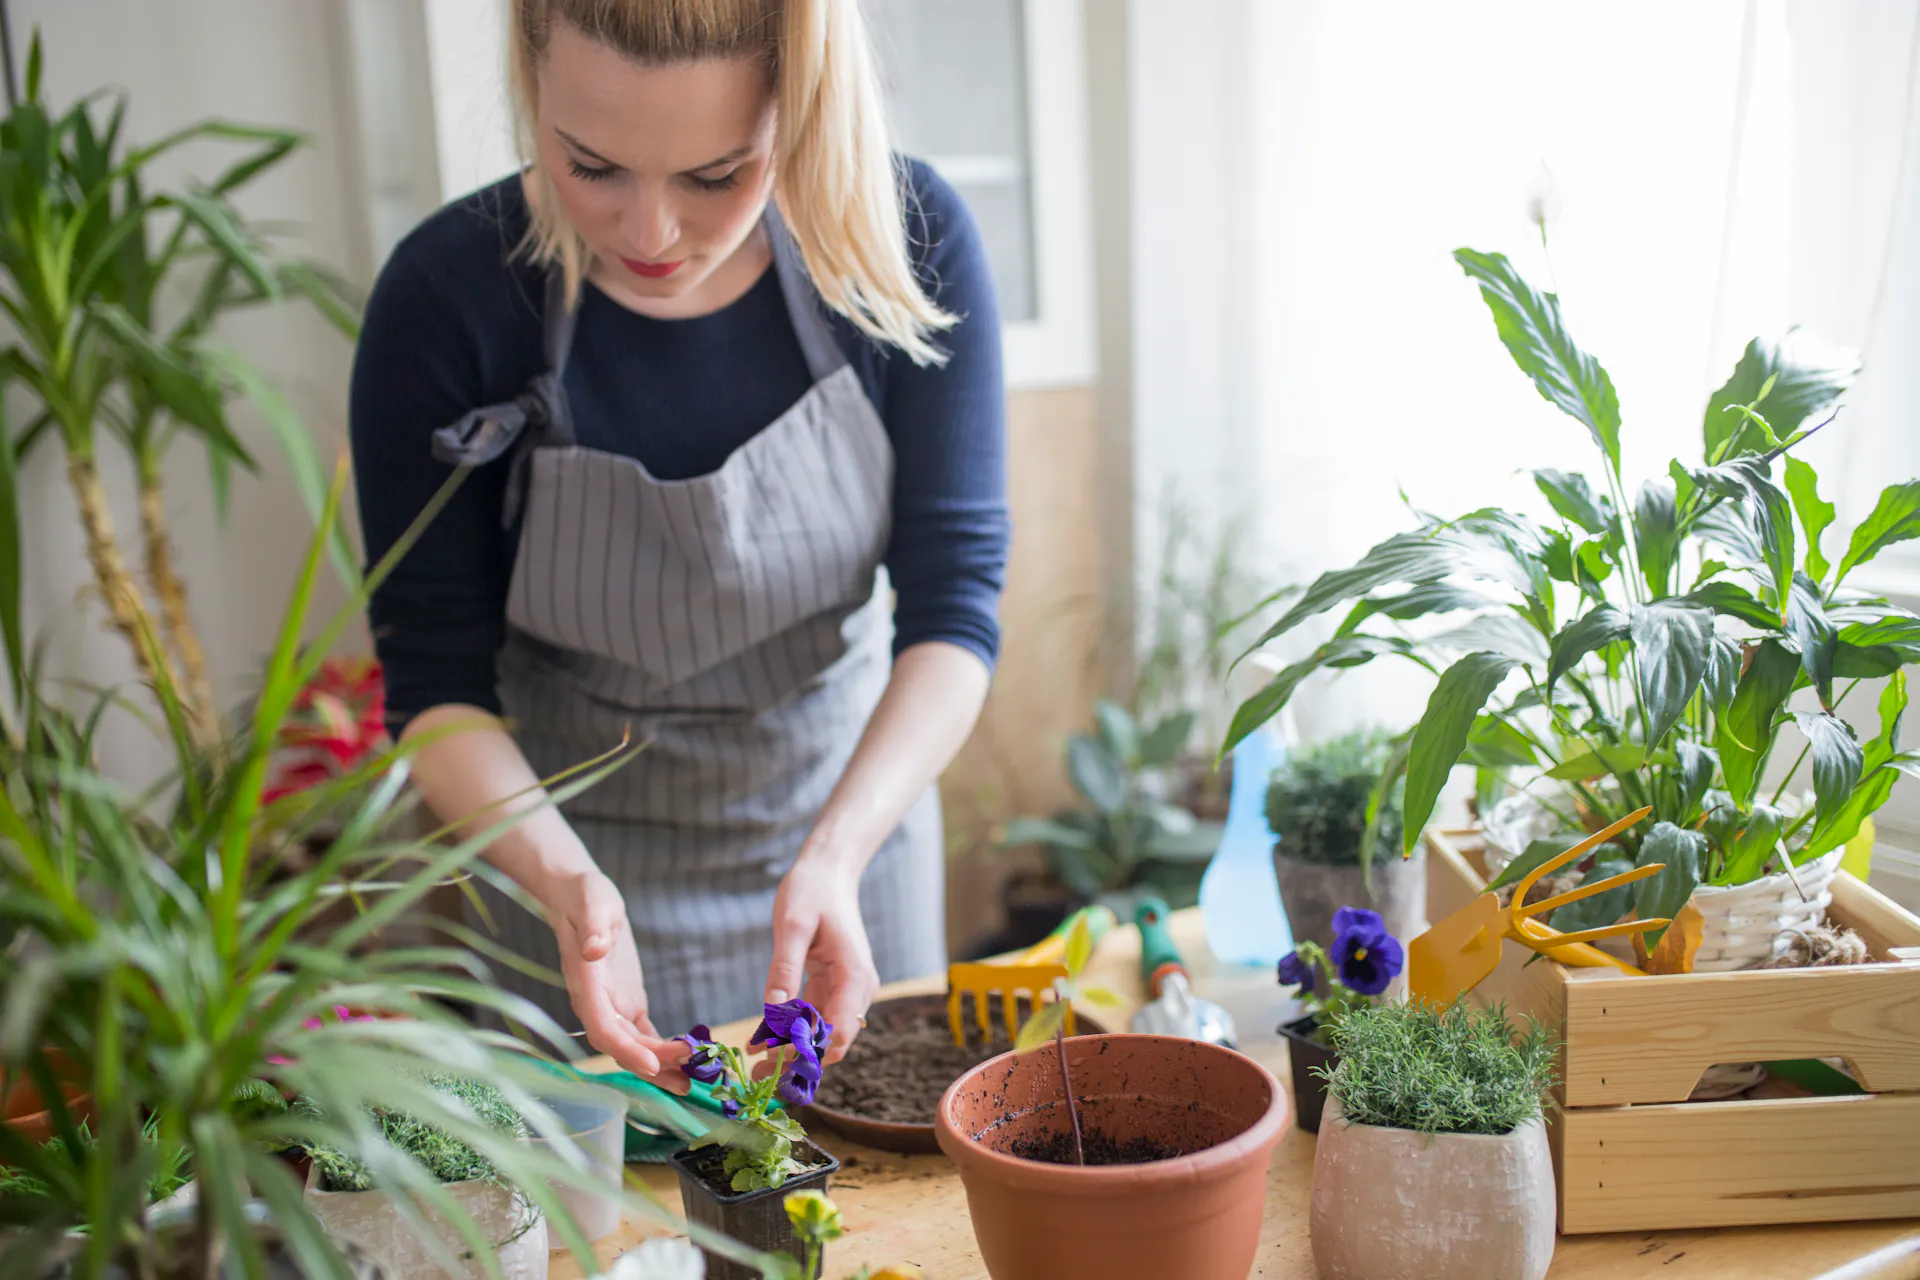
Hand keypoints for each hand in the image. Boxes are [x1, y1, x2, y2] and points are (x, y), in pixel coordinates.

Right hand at [548, 869, 690, 1090]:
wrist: (580, 897)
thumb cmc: (585, 898)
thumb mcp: (592, 905)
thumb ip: (593, 928)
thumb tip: (594, 949)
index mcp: (586, 986)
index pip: (603, 1029)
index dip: (626, 1050)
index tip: (653, 1064)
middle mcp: (597, 1004)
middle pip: (623, 1045)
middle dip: (654, 1064)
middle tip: (689, 1077)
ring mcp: (613, 1006)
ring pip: (635, 1045)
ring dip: (661, 1065)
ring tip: (692, 1082)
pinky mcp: (627, 1002)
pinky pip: (644, 1033)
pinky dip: (663, 1048)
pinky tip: (686, 1060)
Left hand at [763, 854, 877, 1064]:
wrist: (828, 872)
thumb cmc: (811, 891)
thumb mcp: (793, 926)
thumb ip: (784, 969)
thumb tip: (773, 1013)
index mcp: (855, 976)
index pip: (838, 1032)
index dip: (807, 1053)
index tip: (772, 1062)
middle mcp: (859, 990)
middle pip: (833, 1041)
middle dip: (799, 1061)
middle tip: (759, 1075)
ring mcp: (848, 990)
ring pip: (824, 1035)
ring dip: (794, 1051)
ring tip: (756, 1065)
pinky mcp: (835, 987)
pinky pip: (815, 1018)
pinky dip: (792, 1031)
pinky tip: (764, 1040)